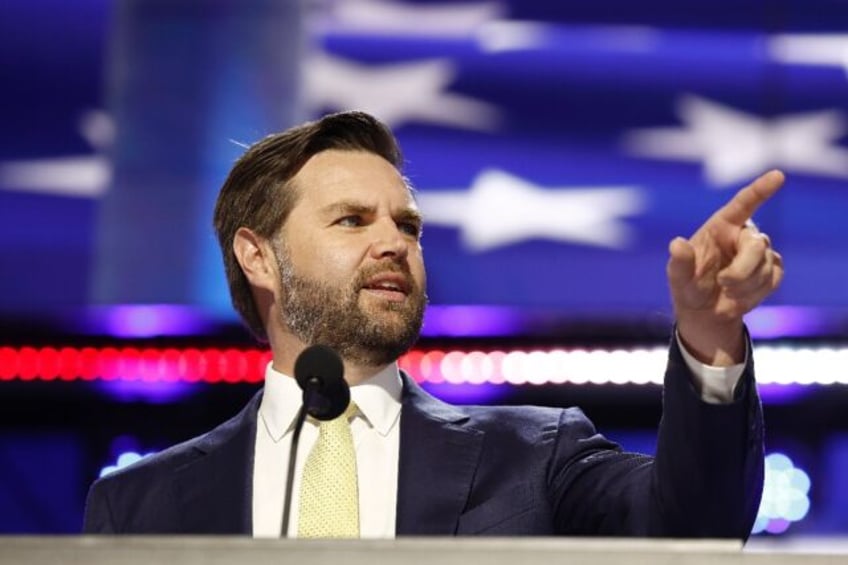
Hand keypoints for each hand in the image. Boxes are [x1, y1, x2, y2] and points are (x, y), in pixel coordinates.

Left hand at [667, 170, 784, 365]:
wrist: (705, 312)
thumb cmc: (688, 287)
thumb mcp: (678, 278)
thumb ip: (679, 262)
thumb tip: (676, 244)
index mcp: (721, 227)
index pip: (743, 204)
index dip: (761, 189)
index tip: (777, 175)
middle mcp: (743, 234)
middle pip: (757, 245)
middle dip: (742, 270)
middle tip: (723, 283)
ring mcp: (761, 251)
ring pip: (767, 265)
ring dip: (745, 286)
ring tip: (727, 291)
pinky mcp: (773, 268)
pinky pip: (774, 279)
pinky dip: (755, 293)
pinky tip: (740, 296)